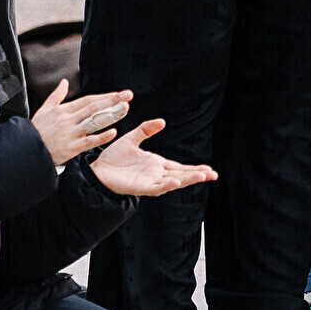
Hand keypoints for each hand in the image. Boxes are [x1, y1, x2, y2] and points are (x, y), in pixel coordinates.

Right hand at [32, 79, 132, 167]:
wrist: (25, 150)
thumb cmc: (35, 131)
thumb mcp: (43, 110)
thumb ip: (56, 96)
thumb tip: (64, 82)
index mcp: (63, 110)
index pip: (88, 100)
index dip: (104, 97)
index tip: (119, 94)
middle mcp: (68, 120)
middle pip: (93, 107)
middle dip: (112, 100)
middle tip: (127, 95)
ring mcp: (70, 133)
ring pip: (93, 121)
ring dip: (110, 115)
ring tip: (125, 109)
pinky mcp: (71, 147)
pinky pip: (89, 141)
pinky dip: (101, 137)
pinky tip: (113, 132)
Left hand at [88, 117, 216, 198]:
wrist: (97, 169)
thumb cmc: (113, 157)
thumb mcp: (132, 139)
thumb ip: (146, 129)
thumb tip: (162, 121)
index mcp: (156, 164)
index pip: (180, 167)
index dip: (195, 168)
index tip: (209, 169)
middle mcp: (156, 174)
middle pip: (182, 175)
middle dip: (198, 175)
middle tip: (214, 175)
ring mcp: (150, 181)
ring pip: (174, 182)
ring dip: (188, 180)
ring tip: (203, 177)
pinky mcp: (140, 187)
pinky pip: (156, 187)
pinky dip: (166, 185)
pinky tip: (176, 182)